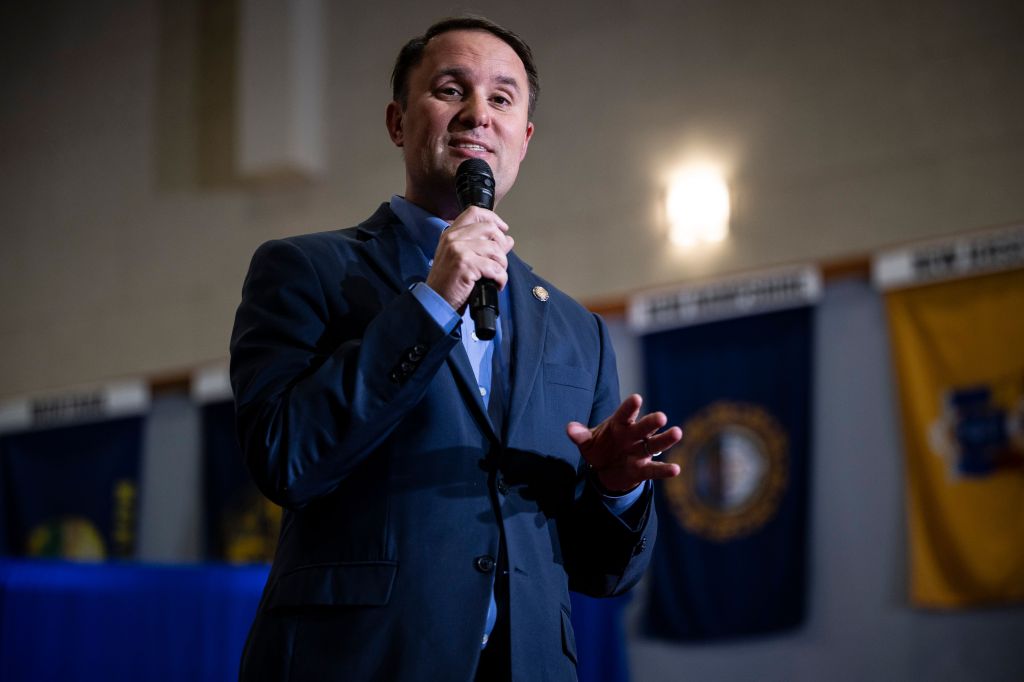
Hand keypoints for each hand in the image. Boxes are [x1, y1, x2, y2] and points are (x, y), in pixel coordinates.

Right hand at [425, 206, 513, 311]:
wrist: (435, 301)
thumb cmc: (448, 283)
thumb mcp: (462, 259)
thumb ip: (483, 246)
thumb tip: (508, 240)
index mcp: (451, 234)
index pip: (474, 212)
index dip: (493, 218)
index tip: (503, 229)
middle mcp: (453, 238)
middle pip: (490, 229)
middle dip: (501, 246)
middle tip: (499, 261)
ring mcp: (458, 250)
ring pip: (495, 249)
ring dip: (502, 265)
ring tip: (496, 276)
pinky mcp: (465, 264)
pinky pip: (494, 267)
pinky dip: (501, 278)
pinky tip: (496, 285)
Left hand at [567, 394, 681, 492]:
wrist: (605, 469)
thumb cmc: (599, 447)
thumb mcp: (586, 442)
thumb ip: (580, 435)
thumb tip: (570, 429)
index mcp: (619, 425)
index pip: (625, 414)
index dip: (630, 407)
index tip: (637, 399)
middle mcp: (633, 436)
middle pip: (643, 428)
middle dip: (651, 423)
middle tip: (661, 417)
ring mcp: (640, 452)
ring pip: (654, 444)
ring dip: (665, 439)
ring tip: (677, 433)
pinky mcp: (643, 469)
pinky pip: (654, 469)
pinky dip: (664, 470)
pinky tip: (675, 469)